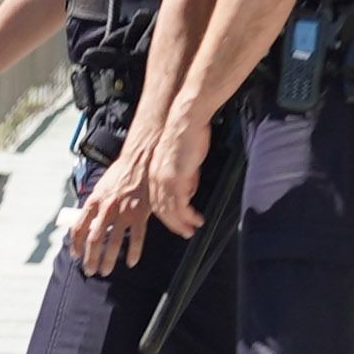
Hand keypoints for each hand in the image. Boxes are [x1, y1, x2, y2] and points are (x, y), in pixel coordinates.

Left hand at [64, 153, 156, 275]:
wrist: (140, 161)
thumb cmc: (119, 174)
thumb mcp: (100, 188)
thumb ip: (94, 205)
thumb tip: (86, 223)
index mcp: (93, 201)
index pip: (79, 228)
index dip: (76, 245)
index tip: (76, 255)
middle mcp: (106, 209)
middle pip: (95, 240)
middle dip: (90, 258)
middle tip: (89, 270)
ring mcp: (124, 212)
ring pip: (113, 243)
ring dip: (108, 260)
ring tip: (105, 271)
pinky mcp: (140, 214)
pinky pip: (136, 238)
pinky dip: (134, 253)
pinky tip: (131, 262)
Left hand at [135, 115, 212, 245]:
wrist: (187, 120)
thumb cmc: (188, 135)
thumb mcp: (185, 161)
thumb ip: (186, 178)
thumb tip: (189, 192)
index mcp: (156, 173)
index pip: (158, 201)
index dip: (168, 215)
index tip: (177, 223)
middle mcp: (156, 179)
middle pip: (161, 210)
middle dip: (173, 224)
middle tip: (185, 233)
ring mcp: (164, 180)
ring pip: (170, 211)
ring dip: (181, 223)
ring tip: (192, 230)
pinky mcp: (175, 179)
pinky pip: (180, 205)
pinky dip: (188, 216)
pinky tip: (197, 220)